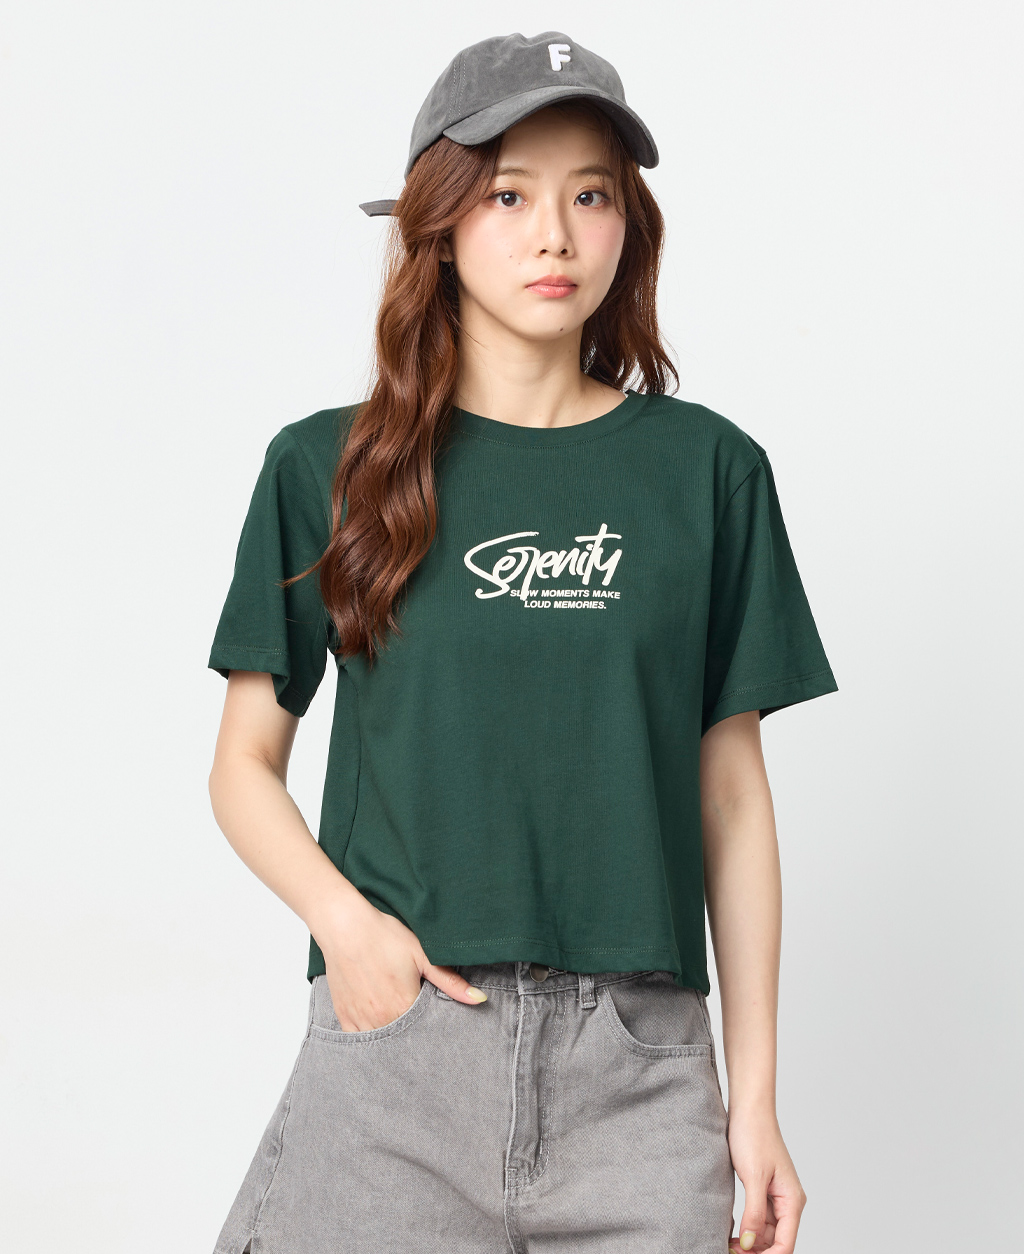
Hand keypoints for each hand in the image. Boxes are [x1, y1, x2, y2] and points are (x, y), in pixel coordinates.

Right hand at [316, 895, 487, 1030]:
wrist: (345, 926)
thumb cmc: (384, 936)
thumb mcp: (422, 954)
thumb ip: (450, 982)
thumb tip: (479, 999)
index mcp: (404, 1005)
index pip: (426, 1034)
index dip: (433, 1033)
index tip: (438, 1030)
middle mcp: (381, 1018)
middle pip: (404, 1042)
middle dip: (414, 1039)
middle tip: (419, 1028)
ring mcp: (361, 1019)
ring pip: (382, 1044)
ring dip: (392, 1041)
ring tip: (400, 1027)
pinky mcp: (344, 1016)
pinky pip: (359, 1040)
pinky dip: (370, 1038)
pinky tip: (379, 1026)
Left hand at [727, 1107, 805, 1253]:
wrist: (748, 1108)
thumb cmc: (753, 1135)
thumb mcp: (752, 1177)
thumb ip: (754, 1213)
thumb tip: (751, 1244)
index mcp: (792, 1200)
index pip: (785, 1245)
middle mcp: (787, 1201)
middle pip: (775, 1242)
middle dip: (755, 1251)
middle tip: (728, 1252)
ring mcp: (775, 1196)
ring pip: (765, 1232)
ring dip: (749, 1242)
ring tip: (726, 1244)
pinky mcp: (762, 1189)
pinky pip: (757, 1217)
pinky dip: (746, 1227)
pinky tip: (730, 1230)